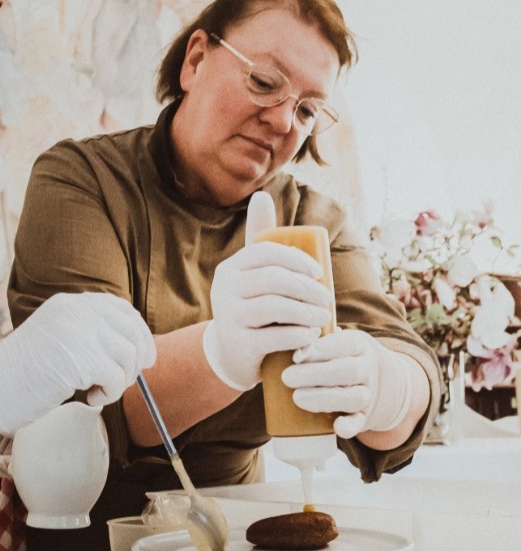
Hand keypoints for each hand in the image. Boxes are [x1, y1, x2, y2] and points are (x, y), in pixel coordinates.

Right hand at [0, 292, 155, 437]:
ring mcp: (79, 332)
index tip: (142, 357)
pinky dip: (110, 394)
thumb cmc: (22, 373)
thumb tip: (133, 348)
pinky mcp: (80, 359)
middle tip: (122, 382)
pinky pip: (117, 378)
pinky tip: (90, 398)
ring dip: (121, 380)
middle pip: (133, 331)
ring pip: (129, 355)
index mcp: (71, 303)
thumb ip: (87, 333)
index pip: (122, 310)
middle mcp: (77, 310)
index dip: (139, 334)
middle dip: (137, 360)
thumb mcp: (57, 338)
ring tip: (99, 391)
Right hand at [202, 191, 334, 390]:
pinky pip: (274, 336)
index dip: (296, 259)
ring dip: (307, 311)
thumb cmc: (252, 304)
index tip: (319, 272)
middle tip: (327, 298)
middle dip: (307, 287)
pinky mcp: (238, 344)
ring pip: (274, 306)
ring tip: (323, 317)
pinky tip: (310, 335)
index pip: (265, 252)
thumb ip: (260, 238)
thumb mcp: (253, 273)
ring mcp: (228, 317)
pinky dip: (298, 334)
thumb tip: (259, 196)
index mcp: (230, 268)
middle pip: (272, 279)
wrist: (232, 354)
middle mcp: (223, 289)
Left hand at [281, 328, 412, 437]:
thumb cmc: (341, 356)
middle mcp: (367, 368)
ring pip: (354, 397)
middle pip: (347, 370)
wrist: (382, 381)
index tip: (296, 355)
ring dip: (325, 398)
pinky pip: (360, 422)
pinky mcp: (365, 416)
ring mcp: (368, 393)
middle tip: (287, 377)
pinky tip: (338, 428)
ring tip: (297, 398)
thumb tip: (287, 335)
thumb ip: (315, 339)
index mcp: (358, 345)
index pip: (342, 344)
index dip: (320, 349)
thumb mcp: (336, 341)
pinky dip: (350, 426)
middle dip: (315, 374)